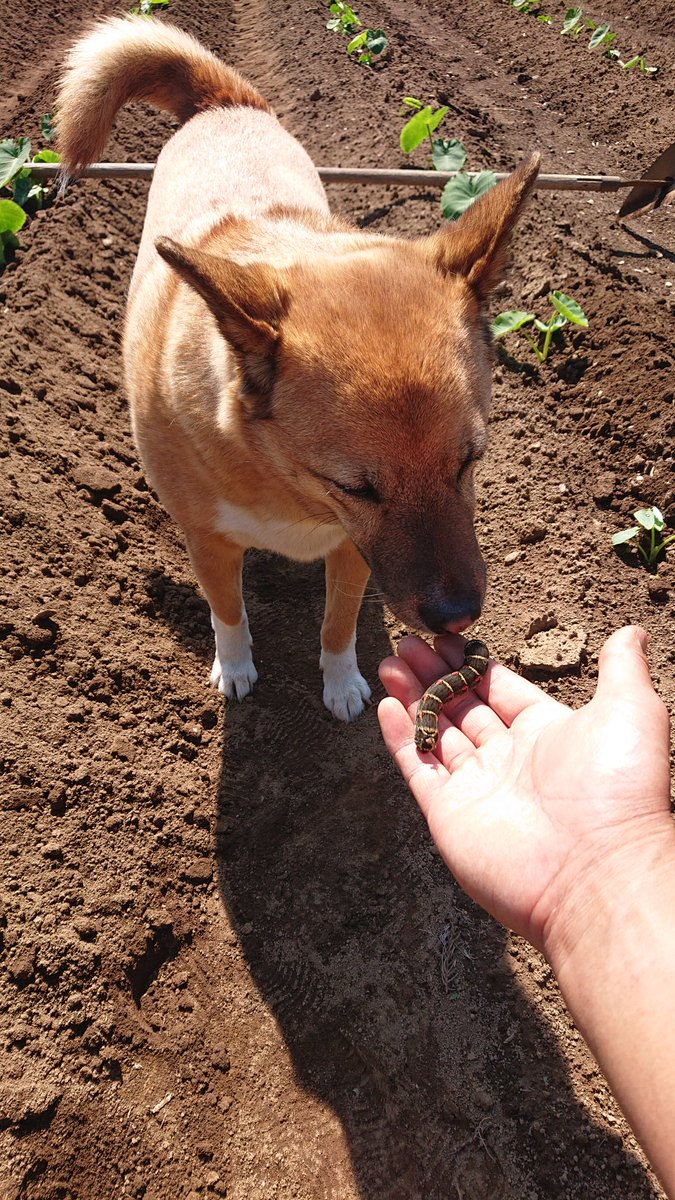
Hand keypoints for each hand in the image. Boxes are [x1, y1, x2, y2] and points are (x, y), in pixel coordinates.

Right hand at [378, 626, 670, 955]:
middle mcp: (510, 760)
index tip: (444, 636)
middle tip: (407, 644)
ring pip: (436, 732)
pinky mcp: (449, 815)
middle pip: (462, 707)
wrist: (596, 873)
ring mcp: (477, 789)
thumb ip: (622, 668)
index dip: (471, 663)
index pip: (499, 689)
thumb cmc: (618, 788)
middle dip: (434, 674)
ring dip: (413, 697)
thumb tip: (633, 631)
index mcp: (547, 733)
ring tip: (388, 662)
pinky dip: (401, 738)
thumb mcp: (631, 711)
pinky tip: (386, 705)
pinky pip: (419, 769)